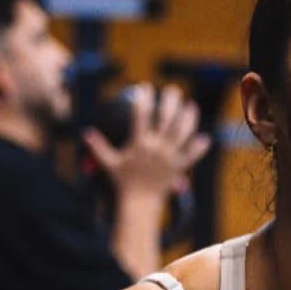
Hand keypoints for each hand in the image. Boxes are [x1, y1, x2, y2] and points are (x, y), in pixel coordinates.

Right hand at [81, 84, 211, 203]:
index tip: (145, 87)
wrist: (139, 202)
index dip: (143, 99)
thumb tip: (85, 133)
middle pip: (165, 119)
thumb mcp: (110, 163)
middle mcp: (156, 148)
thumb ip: (98, 146)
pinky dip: (199, 147)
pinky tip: (205, 137)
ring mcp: (169, 157)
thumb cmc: (123, 182)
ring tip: (190, 106)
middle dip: (170, 102)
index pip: (140, 115)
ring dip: (188, 118)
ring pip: (182, 133)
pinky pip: (192, 155)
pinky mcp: (179, 167)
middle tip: (173, 90)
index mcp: (139, 143)